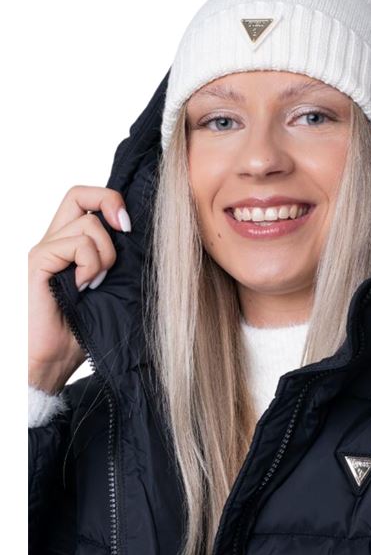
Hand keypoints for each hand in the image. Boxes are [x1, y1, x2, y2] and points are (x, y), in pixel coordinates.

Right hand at [28, 185, 130, 392]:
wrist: (53, 361)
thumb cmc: (83, 330)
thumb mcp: (112, 288)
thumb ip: (119, 261)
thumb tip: (147, 239)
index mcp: (71, 244)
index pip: (86, 200)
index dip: (110, 200)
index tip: (129, 227)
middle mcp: (55, 240)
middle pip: (79, 193)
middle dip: (110, 203)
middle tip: (125, 231)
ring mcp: (45, 250)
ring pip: (88, 223)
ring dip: (105, 255)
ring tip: (97, 283)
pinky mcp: (38, 262)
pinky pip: (76, 244)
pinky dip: (90, 265)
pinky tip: (85, 287)